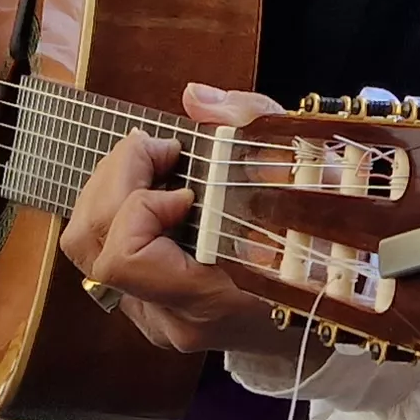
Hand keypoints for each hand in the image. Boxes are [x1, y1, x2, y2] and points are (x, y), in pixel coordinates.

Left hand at [60, 80, 305, 358]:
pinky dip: (121, 216)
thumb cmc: (323, 239)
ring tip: (153, 167)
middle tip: (157, 151)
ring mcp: (154, 320)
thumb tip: (195, 98)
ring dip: (110, 195)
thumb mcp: (305, 169)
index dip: (141, 206)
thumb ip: (249, 125)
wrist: (332, 309)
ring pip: (87, 253)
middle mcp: (171, 318)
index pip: (125, 258)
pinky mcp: (147, 312)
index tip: (185, 185)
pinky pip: (106, 259)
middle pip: (90, 246)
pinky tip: (158, 197)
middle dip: (113, 181)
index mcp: (208, 297)